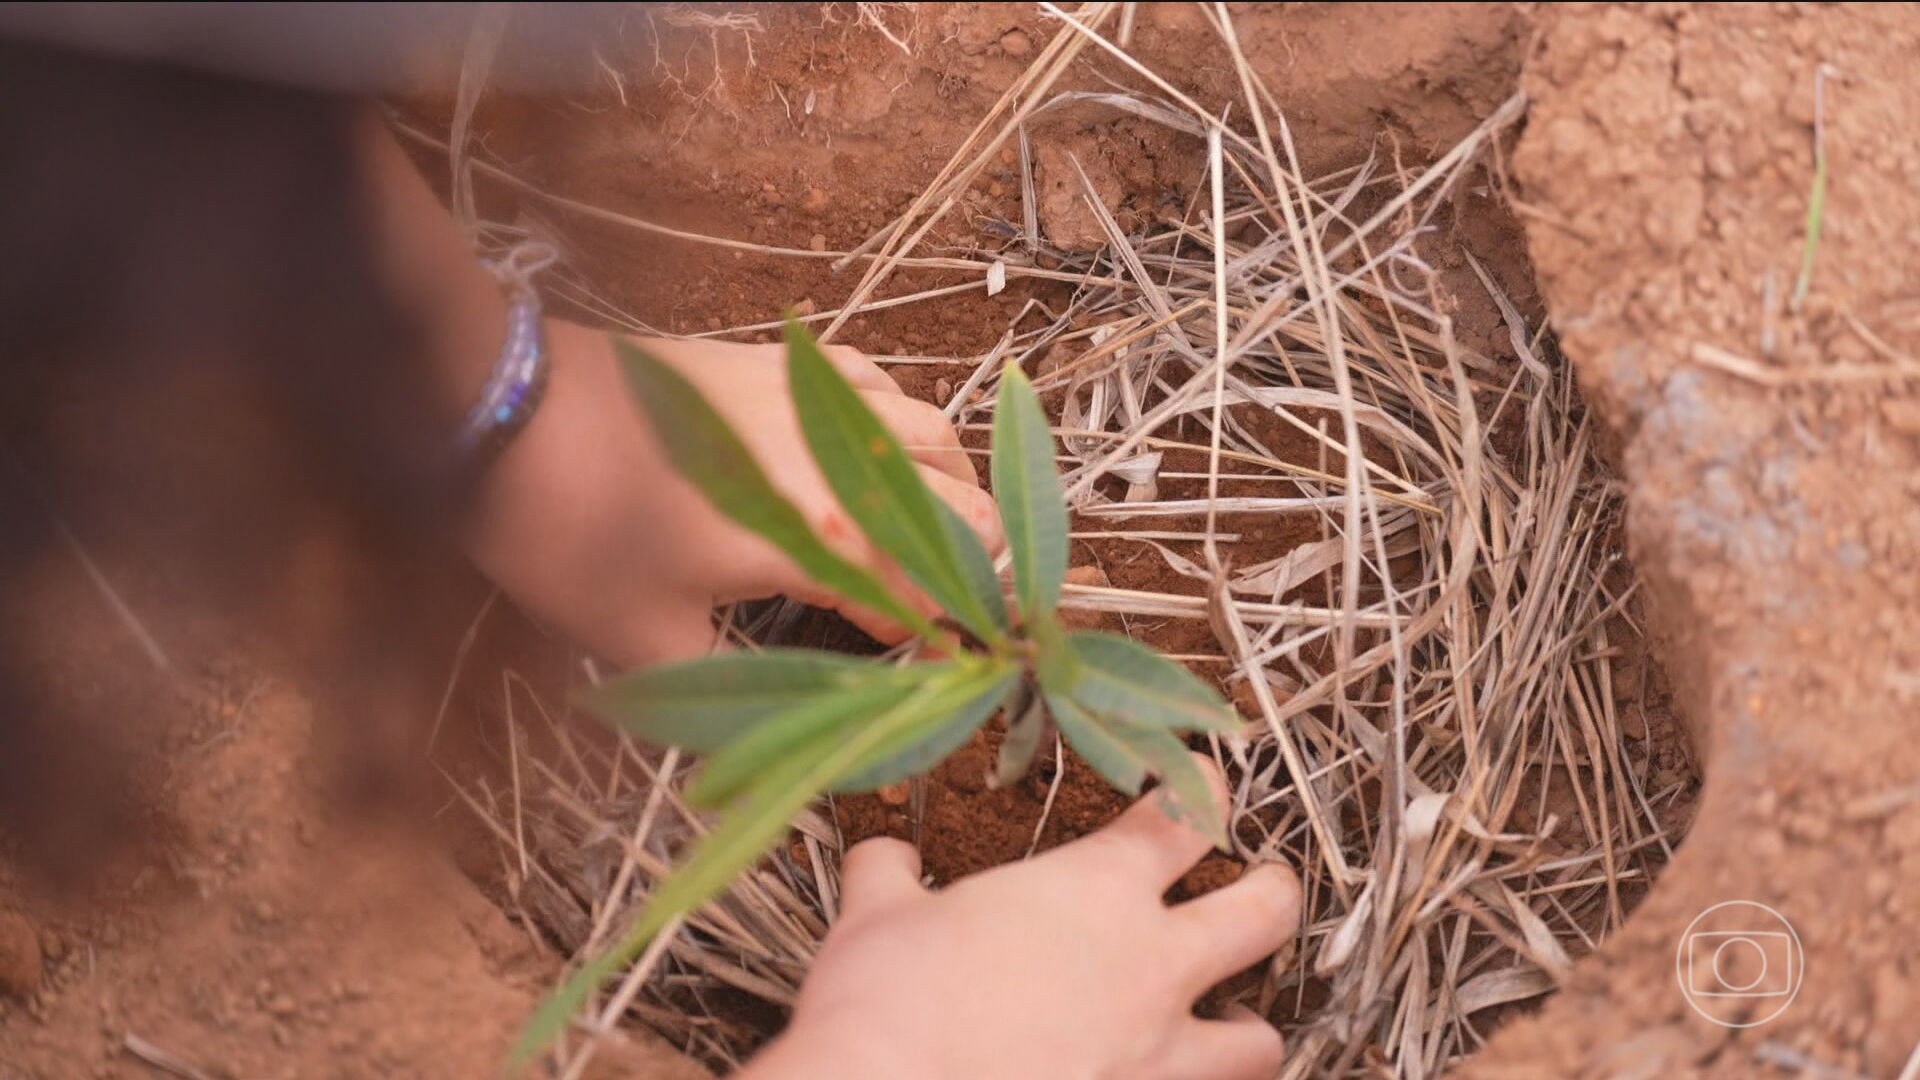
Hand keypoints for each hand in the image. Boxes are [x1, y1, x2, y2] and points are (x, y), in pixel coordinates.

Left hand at [461, 322, 1001, 663]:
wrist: (501, 414)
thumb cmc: (569, 536)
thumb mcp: (645, 642)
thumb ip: (731, 691)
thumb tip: (780, 734)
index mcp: (824, 542)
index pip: (927, 600)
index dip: (940, 646)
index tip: (938, 677)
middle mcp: (843, 464)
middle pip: (965, 510)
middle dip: (971, 569)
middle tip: (941, 613)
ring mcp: (816, 401)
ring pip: (938, 435)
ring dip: (950, 491)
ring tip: (929, 536)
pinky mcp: (778, 363)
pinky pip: (879, 383)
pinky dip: (899, 422)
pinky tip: (875, 450)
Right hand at [743, 757, 1299, 1079]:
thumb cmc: (886, 1002)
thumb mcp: (877, 918)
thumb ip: (891, 877)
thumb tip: (883, 856)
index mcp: (1097, 890)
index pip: (1182, 817)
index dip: (1200, 791)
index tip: (1201, 782)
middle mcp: (1151, 967)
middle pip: (1264, 914)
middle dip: (1274, 893)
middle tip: (1266, 886)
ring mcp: (1159, 1057)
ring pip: (1261, 1040)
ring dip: (1250, 1027)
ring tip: (1232, 1023)